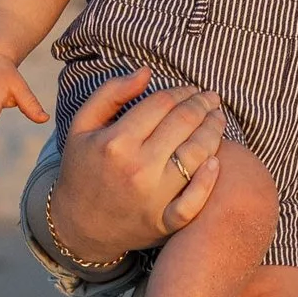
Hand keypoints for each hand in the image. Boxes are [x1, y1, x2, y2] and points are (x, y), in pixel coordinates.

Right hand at [49, 65, 227, 259]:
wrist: (79, 225)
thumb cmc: (83, 169)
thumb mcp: (81, 126)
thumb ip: (110, 93)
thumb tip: (147, 72)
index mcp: (115, 142)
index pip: (162, 104)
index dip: (182, 91)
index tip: (191, 89)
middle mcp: (137, 168)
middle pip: (183, 124)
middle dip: (203, 104)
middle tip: (212, 98)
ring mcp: (153, 197)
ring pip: (197, 154)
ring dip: (214, 131)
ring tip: (218, 118)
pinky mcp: (164, 222)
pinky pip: (195, 201)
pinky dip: (209, 180)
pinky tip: (217, 161)